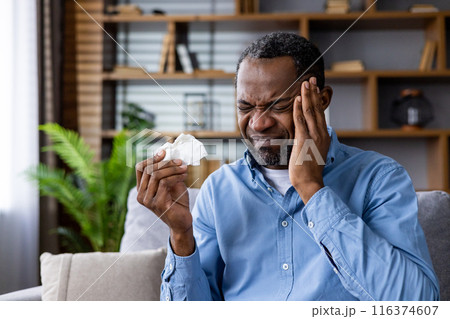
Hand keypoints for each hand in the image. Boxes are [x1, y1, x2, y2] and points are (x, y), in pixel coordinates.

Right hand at [136, 150, 193, 255]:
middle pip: (150, 170)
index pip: (140, 168)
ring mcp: (147, 201)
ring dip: (173, 169)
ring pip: (157, 175)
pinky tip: (184, 176)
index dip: (152, 158)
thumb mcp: (171, 183)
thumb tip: (170, 153)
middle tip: (180, 161)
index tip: (164, 152)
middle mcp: (140, 195)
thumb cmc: (177, 202)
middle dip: (166, 163)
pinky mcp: (157, 204)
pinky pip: (165, 183)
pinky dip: (176, 176)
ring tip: (184, 168)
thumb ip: (167, 171)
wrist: (182, 222)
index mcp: (141, 189)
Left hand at [289, 77, 329, 202]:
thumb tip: (307, 135)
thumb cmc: (309, 171)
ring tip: (305, 83)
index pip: (320, 114)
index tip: (315, 88)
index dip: (317, 100)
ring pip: (310, 111)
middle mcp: (321, 134)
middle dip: (313, 93)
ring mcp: (313, 136)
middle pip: (317, 109)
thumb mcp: (313, 153)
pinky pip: (300, 120)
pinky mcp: (304, 140)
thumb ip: (311, 141)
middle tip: (311, 79)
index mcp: (324, 136)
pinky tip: (296, 99)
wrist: (310, 182)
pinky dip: (298, 108)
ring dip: (307, 96)